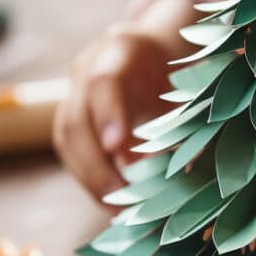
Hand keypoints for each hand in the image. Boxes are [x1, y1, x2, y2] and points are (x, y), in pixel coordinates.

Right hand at [53, 0, 198, 199]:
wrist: (159, 48)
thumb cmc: (182, 67)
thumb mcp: (188, 85)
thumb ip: (180, 120)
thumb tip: (179, 169)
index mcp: (122, 47)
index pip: (104, 81)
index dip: (107, 115)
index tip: (117, 148)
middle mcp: (88, 66)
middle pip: (74, 118)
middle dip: (94, 164)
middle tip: (120, 196)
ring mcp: (74, 90)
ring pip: (67, 138)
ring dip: (90, 178)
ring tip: (117, 207)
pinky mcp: (73, 114)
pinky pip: (72, 151)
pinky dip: (91, 178)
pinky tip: (113, 201)